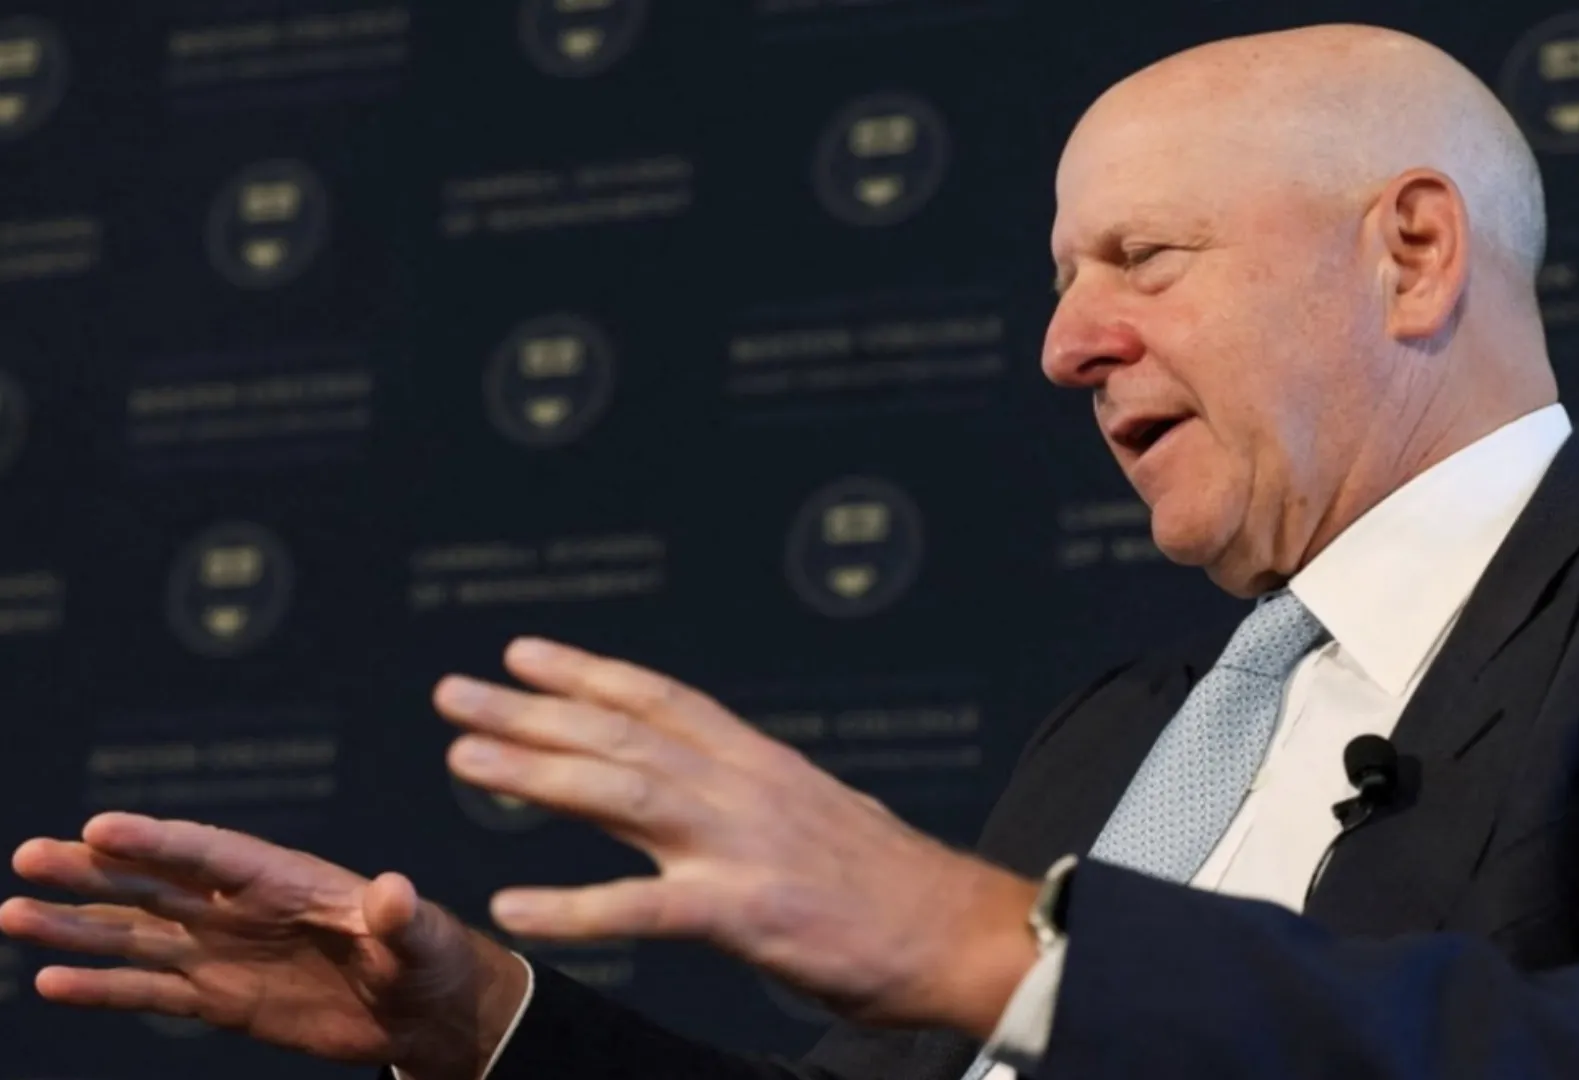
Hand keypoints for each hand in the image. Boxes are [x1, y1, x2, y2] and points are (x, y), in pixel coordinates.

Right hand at [1, 814, 528, 1079]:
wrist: (426, 1011)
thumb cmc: (430, 958)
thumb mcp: (424, 938)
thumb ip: (401, 918)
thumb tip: (394, 891)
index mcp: (288, 879)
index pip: (212, 853)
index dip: (158, 839)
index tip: (100, 826)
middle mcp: (243, 909)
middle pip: (156, 883)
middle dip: (94, 871)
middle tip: (29, 855)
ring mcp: (225, 952)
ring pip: (137, 935)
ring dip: (77, 926)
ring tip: (13, 914)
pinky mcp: (220, 1000)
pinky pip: (150, 991)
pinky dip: (101, 986)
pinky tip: (48, 981)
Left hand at [436, 637, 1041, 1035]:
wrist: (962, 934)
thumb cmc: (893, 888)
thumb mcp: (818, 816)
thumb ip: (754, 799)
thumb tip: (704, 787)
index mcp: (763, 764)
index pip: (662, 701)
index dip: (588, 673)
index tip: (524, 653)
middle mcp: (746, 787)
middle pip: (623, 735)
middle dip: (533, 710)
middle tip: (455, 693)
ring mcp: (744, 845)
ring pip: (623, 794)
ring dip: (536, 773)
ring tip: (464, 760)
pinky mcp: (747, 912)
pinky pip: (643, 906)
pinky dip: (573, 906)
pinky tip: (515, 905)